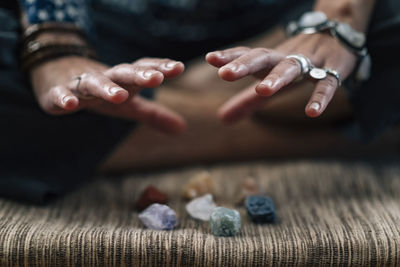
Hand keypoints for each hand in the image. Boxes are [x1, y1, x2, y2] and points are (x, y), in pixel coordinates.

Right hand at [30, 56, 185, 133]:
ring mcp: (81, 85)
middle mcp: (106, 78)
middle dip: (139, 75)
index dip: (160, 68)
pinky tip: (70, 105)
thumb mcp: (130, 105)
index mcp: (124, 80)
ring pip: (93, 82)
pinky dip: (64, 97)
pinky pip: (60, 94)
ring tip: (120, 96)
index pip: (143, 70)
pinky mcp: (58, 93)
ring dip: (106, 88)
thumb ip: (154, 114)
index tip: (179, 68)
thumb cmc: (104, 93)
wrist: (60, 77)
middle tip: (156, 78)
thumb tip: (183, 129)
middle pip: (123, 73)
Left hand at [206, 33, 356, 122]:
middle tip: (225, 74)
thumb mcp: (270, 82)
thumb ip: (246, 101)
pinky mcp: (333, 70)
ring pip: (291, 67)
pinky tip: (312, 112)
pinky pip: (326, 83)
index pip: (247, 54)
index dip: (229, 56)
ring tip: (262, 90)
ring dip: (277, 77)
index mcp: (269, 60)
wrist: (337, 37)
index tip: (210, 58)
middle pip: (263, 57)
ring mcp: (310, 62)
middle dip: (244, 64)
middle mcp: (285, 58)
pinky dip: (320, 96)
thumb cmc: (295, 65)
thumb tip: (221, 119)